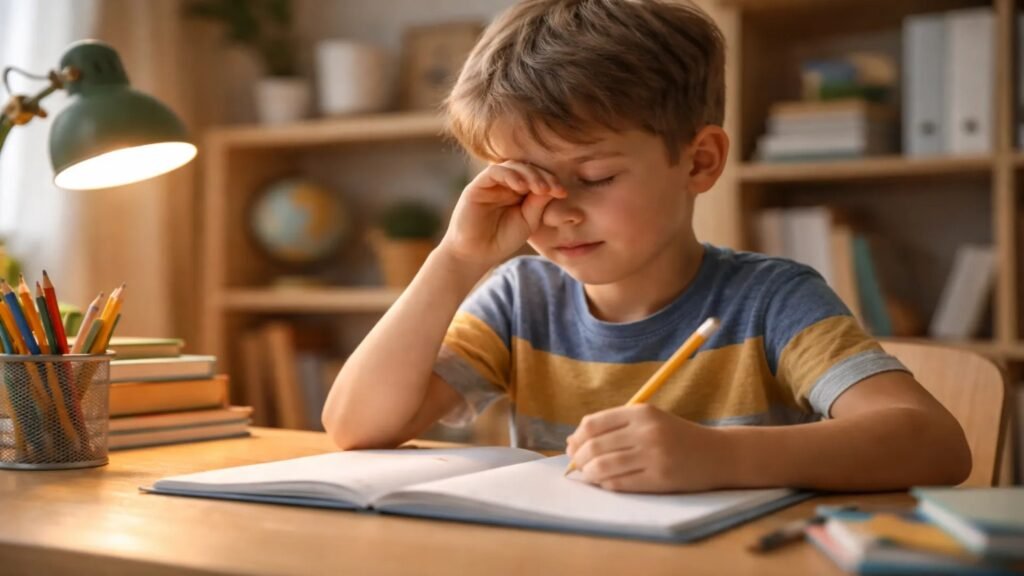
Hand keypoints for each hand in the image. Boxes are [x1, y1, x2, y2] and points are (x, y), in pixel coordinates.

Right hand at [438, 161, 565, 269]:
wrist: (477, 254)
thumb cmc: (502, 240)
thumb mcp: (528, 222)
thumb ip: (538, 204)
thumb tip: (553, 187)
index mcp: (519, 191)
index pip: (537, 177)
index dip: (551, 181)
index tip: (562, 193)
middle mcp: (505, 183)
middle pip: (527, 168)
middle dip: (543, 176)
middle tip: (553, 189)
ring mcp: (491, 183)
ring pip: (512, 166)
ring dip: (529, 174)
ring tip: (540, 188)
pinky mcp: (477, 186)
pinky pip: (494, 172)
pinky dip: (509, 175)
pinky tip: (521, 187)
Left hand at [565, 404, 730, 492]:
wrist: (717, 454)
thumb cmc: (676, 436)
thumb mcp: (649, 420)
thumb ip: (614, 426)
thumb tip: (573, 442)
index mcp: (641, 412)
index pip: (593, 424)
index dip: (577, 437)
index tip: (572, 446)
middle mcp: (646, 431)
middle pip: (595, 446)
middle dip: (579, 458)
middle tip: (577, 465)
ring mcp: (653, 455)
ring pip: (603, 466)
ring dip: (589, 473)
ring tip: (588, 475)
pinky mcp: (660, 478)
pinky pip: (620, 483)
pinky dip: (606, 484)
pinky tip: (606, 483)